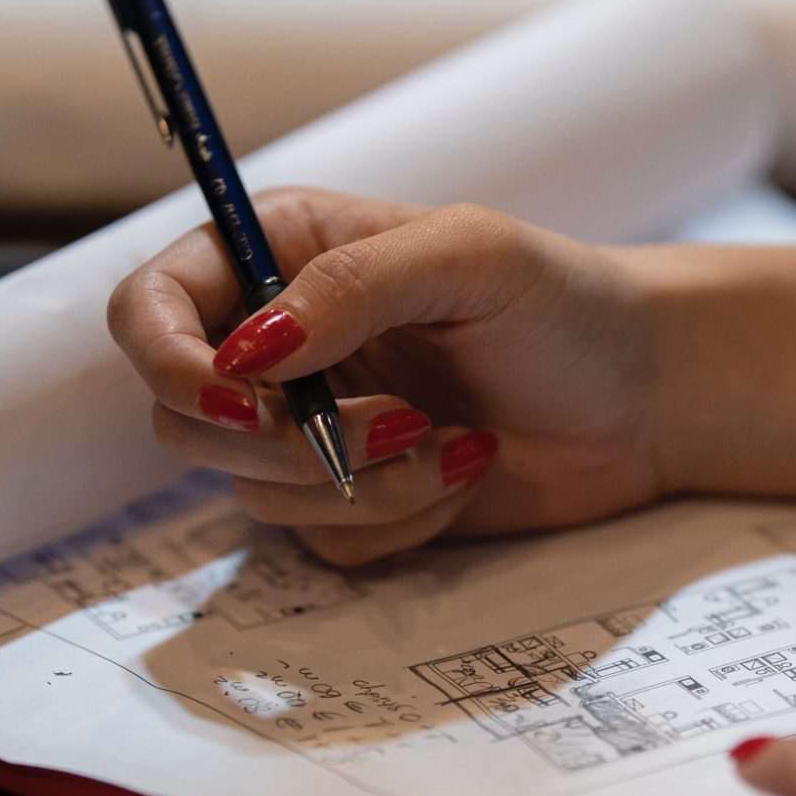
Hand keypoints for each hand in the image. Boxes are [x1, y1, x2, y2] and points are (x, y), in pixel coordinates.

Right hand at [108, 189, 666, 563]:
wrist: (645, 398)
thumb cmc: (566, 304)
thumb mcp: (468, 256)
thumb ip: (350, 286)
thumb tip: (248, 351)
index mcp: (279, 255)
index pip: (150, 310)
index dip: (172, 363)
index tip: (245, 400)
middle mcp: (278, 344)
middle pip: (185, 420)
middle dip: (286, 443)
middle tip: (398, 423)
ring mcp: (311, 428)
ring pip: (255, 493)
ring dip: (362, 482)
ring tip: (455, 439)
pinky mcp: (351, 500)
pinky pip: (322, 540)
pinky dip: (397, 518)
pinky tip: (465, 469)